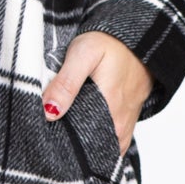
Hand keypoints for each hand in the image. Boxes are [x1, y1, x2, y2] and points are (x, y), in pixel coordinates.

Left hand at [42, 32, 150, 154]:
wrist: (140, 36)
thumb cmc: (111, 43)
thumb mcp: (84, 54)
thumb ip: (66, 83)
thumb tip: (48, 112)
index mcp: (110, 111)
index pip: (81, 143)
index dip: (61, 143)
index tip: (44, 137)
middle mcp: (120, 124)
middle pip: (90, 146)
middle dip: (69, 144)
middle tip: (50, 134)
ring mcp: (125, 124)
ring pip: (100, 145)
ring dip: (83, 142)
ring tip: (64, 132)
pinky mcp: (127, 119)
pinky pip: (110, 139)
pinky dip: (95, 138)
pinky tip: (81, 129)